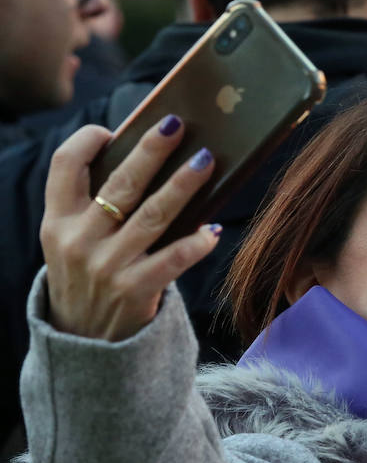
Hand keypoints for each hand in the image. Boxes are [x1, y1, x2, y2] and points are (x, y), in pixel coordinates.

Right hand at [40, 118, 220, 342]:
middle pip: (120, 183)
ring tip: (205, 160)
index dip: (87, 140)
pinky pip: (173, 259)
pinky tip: (212, 229)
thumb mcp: (72, 239)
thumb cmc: (88, 274)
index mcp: (57, 219)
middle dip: (151, 150)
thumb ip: (93, 205)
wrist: (83, 338)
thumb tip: (143, 156)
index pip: (65, 165)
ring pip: (152, 215)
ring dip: (182, 185)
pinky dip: (195, 242)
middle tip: (177, 124)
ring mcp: (107, 265)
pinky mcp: (134, 290)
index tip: (114, 129)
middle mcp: (78, 239)